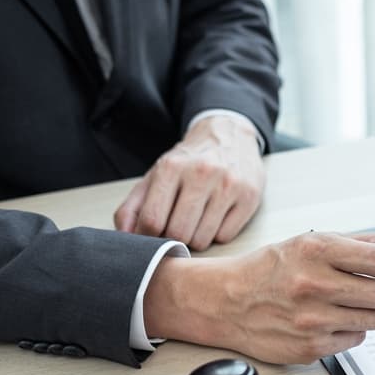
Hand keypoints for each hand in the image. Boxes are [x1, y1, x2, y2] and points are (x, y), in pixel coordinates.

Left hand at [114, 115, 264, 250]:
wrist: (230, 136)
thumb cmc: (189, 161)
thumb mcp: (156, 175)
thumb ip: (133, 207)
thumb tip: (125, 237)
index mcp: (172, 167)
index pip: (152, 220)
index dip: (148, 236)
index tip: (152, 235)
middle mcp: (202, 173)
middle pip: (179, 232)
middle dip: (174, 238)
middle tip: (177, 228)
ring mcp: (229, 185)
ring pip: (203, 239)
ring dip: (196, 238)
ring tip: (197, 222)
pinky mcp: (249, 197)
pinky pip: (226, 236)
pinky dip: (217, 233)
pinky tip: (216, 217)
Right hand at [143, 231, 374, 363]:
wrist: (226, 301)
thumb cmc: (269, 270)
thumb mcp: (309, 242)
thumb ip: (357, 244)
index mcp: (317, 251)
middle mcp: (315, 285)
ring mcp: (313, 319)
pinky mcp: (311, 347)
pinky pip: (355, 340)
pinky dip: (357, 330)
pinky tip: (341, 320)